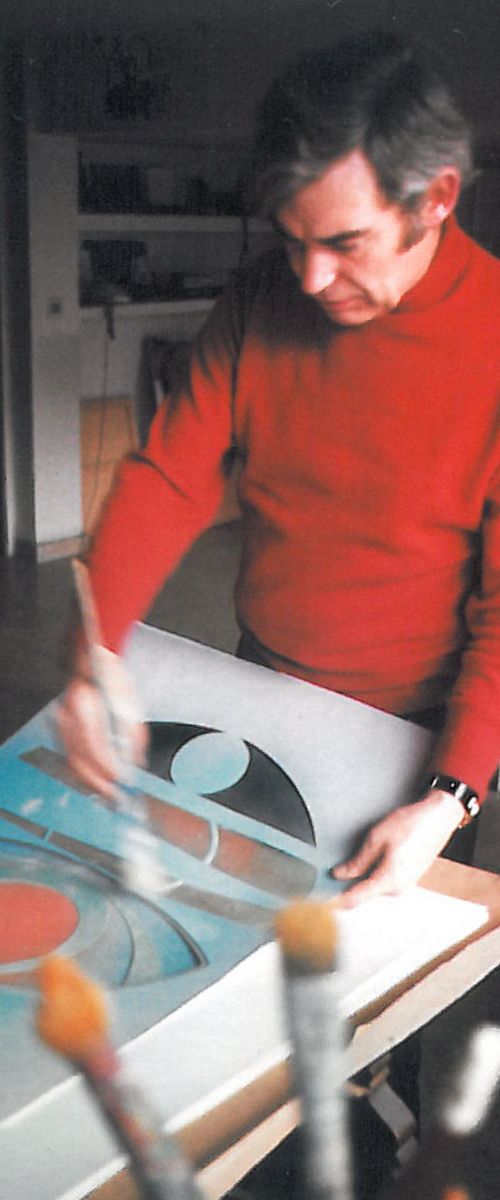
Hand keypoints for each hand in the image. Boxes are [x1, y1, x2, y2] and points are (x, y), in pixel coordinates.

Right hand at [56, 649, 147, 799]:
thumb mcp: (131, 709)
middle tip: (114, 797)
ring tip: (105, 793)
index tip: (121, 782)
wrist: (94, 663)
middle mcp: (69, 715)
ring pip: (72, 760)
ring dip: (89, 780)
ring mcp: (62, 721)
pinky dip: (82, 769)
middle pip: (80, 759)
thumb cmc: (113, 681)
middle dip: (97, 782)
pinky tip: (93, 778)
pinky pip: (70, 754)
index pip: (96, 746)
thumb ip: (133, 739)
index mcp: (88, 706)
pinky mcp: (61, 726)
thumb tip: (133, 766)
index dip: (108, 768)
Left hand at [331, 790, 464, 907]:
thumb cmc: (412, 824)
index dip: (335, 901)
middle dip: (347, 886)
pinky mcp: (407, 877)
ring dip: (360, 878)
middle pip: (364, 893)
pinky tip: (369, 859)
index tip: (321, 901)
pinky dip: (372, 874)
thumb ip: (358, 861)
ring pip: (373, 886)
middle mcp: (398, 888)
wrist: (438, 817)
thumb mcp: (377, 838)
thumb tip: (341, 874)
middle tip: (329, 876)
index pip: (355, 898)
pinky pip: (383, 881)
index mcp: (389, 880)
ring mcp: (404, 884)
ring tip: (349, 863)